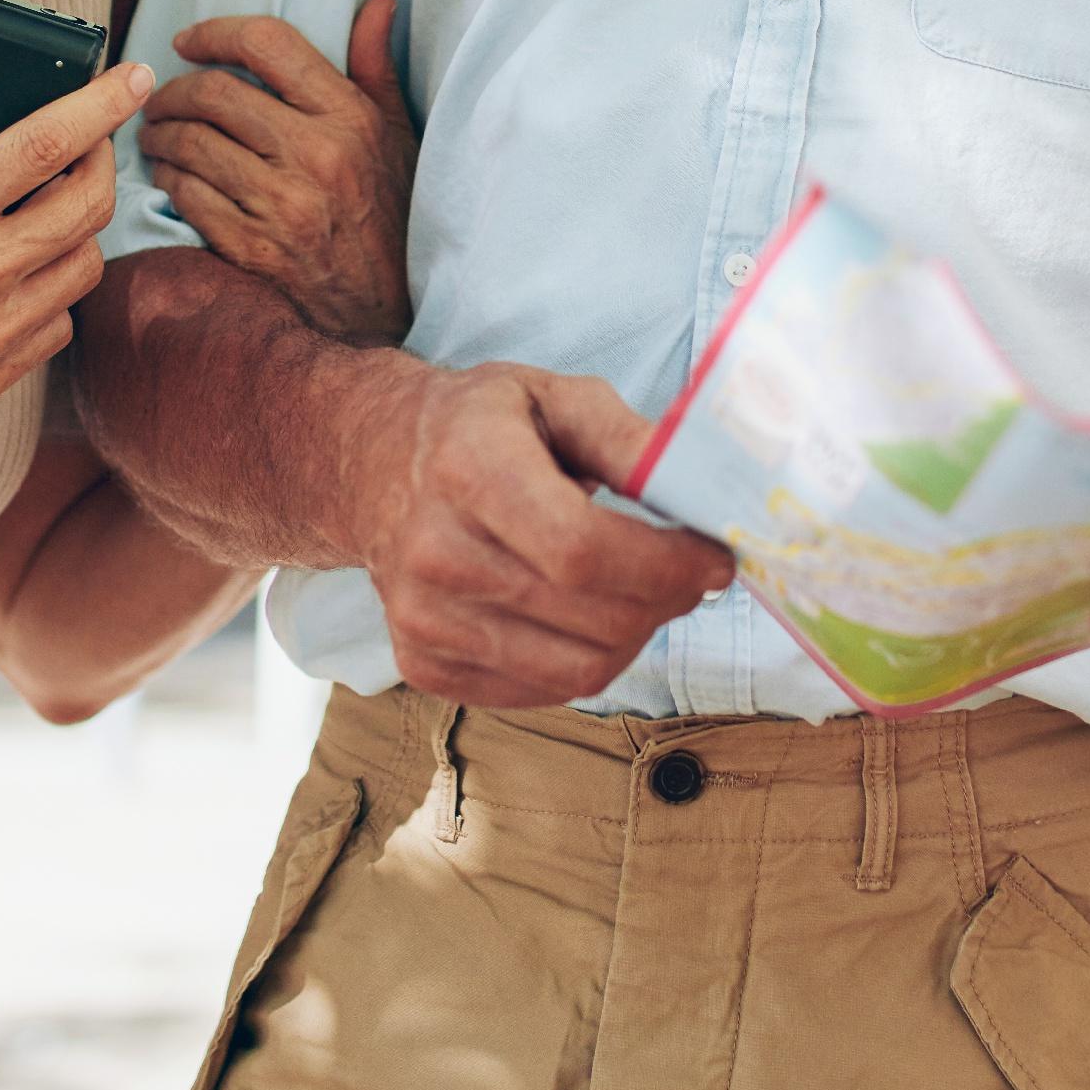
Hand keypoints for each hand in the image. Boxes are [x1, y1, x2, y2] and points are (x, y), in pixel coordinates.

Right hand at [0, 59, 149, 468]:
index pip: (46, 145)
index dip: (101, 104)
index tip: (132, 79)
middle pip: (90, 205)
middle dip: (104, 161)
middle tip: (90, 142)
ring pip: (86, 266)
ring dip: (83, 228)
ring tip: (58, 206)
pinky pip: (60, 324)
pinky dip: (57, 291)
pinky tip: (29, 273)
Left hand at [140, 0, 418, 344]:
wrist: (390, 309)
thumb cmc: (392, 213)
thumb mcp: (398, 134)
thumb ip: (377, 65)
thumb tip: (378, 4)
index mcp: (348, 116)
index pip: (267, 44)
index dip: (215, 32)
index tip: (188, 40)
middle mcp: (315, 154)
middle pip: (215, 92)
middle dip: (174, 90)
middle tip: (160, 97)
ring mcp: (282, 204)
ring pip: (192, 144)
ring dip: (160, 134)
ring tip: (155, 135)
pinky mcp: (254, 248)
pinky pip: (189, 197)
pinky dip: (168, 180)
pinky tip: (168, 176)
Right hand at [349, 356, 730, 708]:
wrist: (373, 466)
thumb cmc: (478, 426)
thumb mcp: (554, 396)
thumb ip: (628, 439)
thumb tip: (701, 493)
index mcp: (469, 468)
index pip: (582, 550)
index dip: (666, 566)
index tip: (716, 559)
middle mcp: (434, 551)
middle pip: (591, 619)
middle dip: (666, 602)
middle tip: (691, 574)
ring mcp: (421, 618)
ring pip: (576, 671)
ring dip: (635, 638)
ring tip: (644, 594)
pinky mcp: (421, 664)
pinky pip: (540, 692)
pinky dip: (585, 661)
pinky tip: (588, 615)